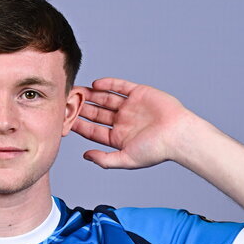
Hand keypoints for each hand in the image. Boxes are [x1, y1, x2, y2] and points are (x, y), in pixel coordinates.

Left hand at [71, 78, 191, 168]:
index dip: (79, 125)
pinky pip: (120, 86)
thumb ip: (104, 160)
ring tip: (77, 91)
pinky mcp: (139, 93)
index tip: (65, 120)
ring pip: (105, 98)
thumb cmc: (156, 150)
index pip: (93, 130)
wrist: (177, 134)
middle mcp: (122, 122)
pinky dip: (108, 84)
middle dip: (82, 108)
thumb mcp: (126, 159)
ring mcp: (130, 107)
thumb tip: (86, 156)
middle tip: (67, 101)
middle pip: (96, 113)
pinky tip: (96, 84)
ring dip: (91, 95)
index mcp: (118, 138)